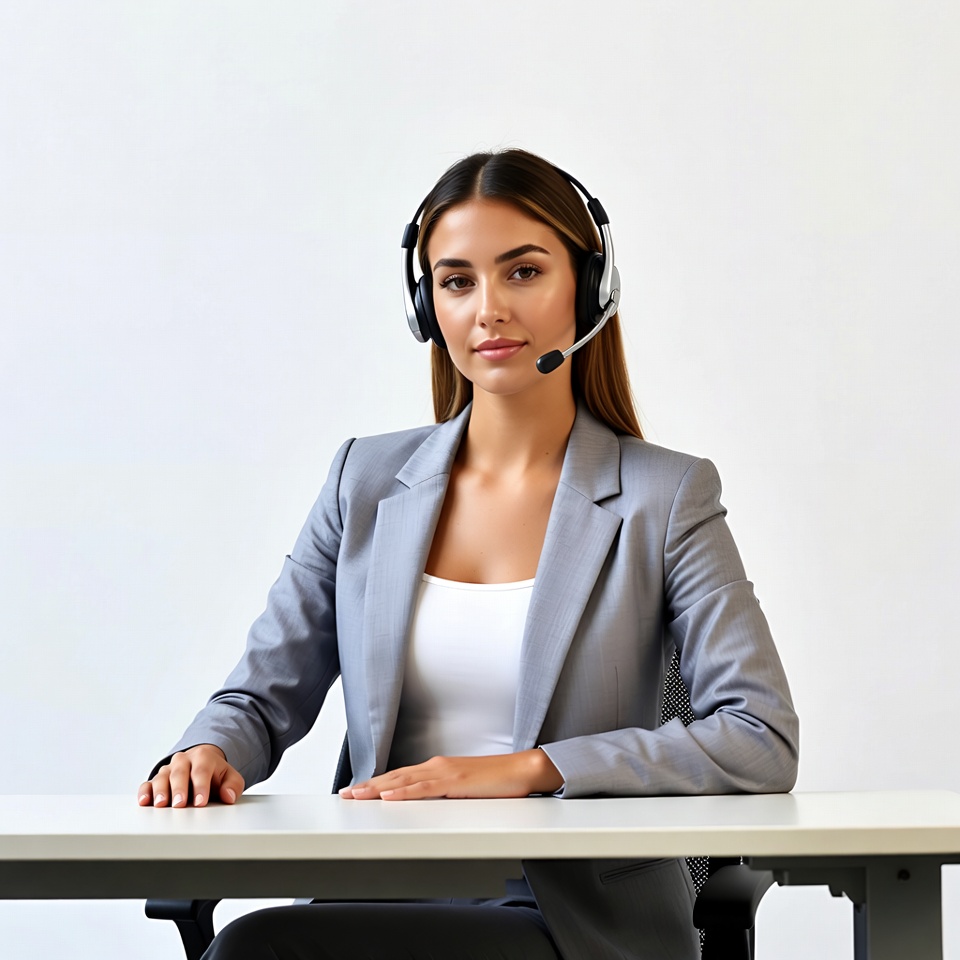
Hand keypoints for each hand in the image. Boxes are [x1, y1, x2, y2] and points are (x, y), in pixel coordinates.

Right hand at [138, 743, 244, 807]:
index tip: (200, 802)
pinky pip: (148, 784)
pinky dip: (145, 792)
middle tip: (180, 804)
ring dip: (160, 791)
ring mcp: (168, 769)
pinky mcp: (156, 779)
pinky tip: (144, 802)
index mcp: (203, 757)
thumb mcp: (229, 777)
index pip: (201, 771)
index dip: (201, 786)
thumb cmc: (215, 774)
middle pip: (180, 773)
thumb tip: (229, 796)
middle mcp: (183, 760)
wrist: (202, 763)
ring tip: (161, 804)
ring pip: (162, 777)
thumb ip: (233, 785)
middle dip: (179, 789)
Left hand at [339, 750, 562, 800]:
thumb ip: (445, 794)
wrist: (523, 769)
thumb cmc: (497, 781)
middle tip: (345, 794)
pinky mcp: (455, 782)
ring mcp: (445, 772)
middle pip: (395, 777)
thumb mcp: (464, 790)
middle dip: (368, 786)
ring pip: (404, 782)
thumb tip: (428, 805)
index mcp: (438, 769)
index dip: (377, 784)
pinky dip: (404, 793)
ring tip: (356, 795)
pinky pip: (424, 789)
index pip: (400, 777)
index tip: (356, 790)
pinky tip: (388, 797)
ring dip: (377, 789)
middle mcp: (437, 766)